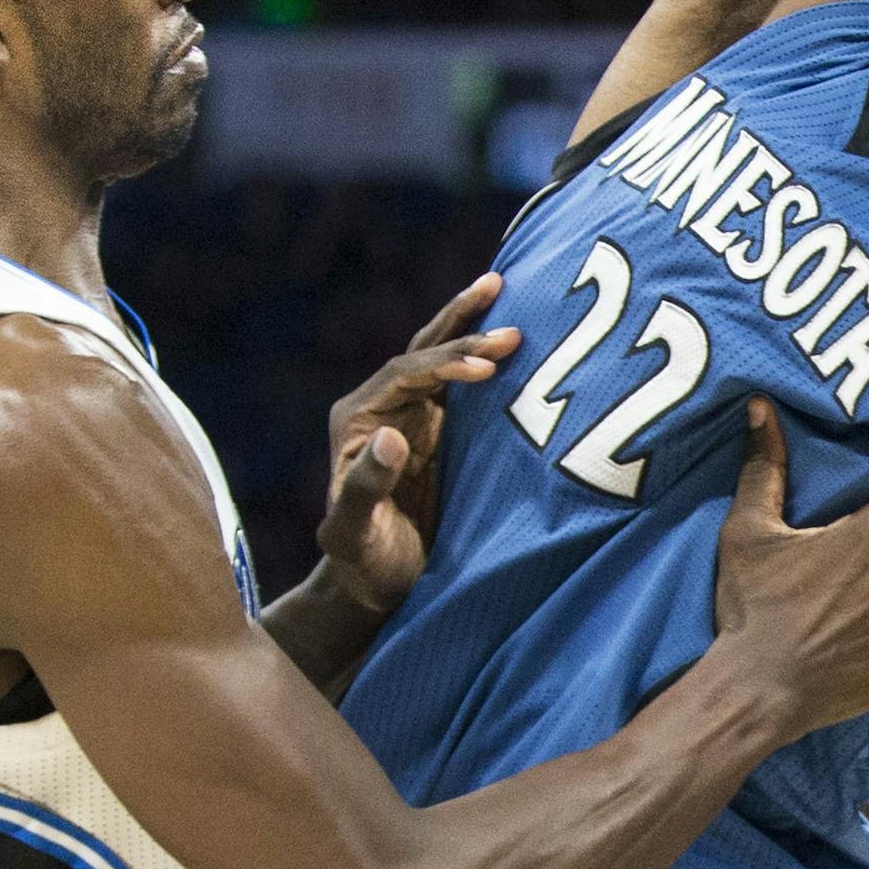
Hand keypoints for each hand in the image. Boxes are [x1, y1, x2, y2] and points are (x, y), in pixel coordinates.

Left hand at [316, 273, 522, 614]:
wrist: (378, 583)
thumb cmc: (362, 564)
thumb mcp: (354, 535)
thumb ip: (365, 488)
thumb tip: (391, 440)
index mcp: (358, 418)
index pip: (406, 374)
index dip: (446, 365)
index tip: (488, 368)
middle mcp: (384, 406)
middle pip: (424, 351)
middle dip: (465, 332)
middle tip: (513, 326)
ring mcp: (415, 413)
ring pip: (441, 355)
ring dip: (472, 326)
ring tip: (502, 285)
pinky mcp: (442, 427)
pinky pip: (465, 380)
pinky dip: (486, 353)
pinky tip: (514, 331)